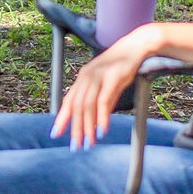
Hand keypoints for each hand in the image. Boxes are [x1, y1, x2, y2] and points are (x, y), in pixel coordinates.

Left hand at [51, 24, 162, 148]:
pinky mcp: (113, 78)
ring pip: (87, 105)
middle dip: (75, 128)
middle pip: (76, 106)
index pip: (68, 100)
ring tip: (89, 143)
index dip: (62, 118)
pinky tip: (102, 130)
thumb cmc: (122, 66)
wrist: (137, 46)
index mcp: (83, 78)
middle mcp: (87, 76)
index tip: (55, 134)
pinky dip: (102, 117)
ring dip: (88, 126)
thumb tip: (95, 121)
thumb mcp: (106, 83)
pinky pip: (103, 101)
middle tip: (76, 146)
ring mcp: (99, 76)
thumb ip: (99, 100)